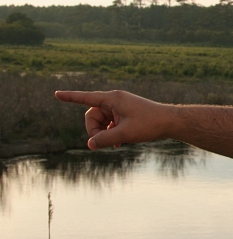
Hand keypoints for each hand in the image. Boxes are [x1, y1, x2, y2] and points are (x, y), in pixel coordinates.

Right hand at [54, 90, 169, 148]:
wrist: (170, 122)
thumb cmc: (149, 124)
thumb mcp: (125, 134)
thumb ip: (104, 139)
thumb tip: (90, 144)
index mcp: (113, 99)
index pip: (86, 97)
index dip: (70, 97)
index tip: (56, 94)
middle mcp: (115, 100)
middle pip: (92, 115)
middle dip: (95, 130)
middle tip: (103, 143)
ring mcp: (120, 107)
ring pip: (101, 122)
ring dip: (104, 134)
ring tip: (117, 143)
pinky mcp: (125, 114)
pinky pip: (110, 123)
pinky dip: (111, 133)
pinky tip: (120, 143)